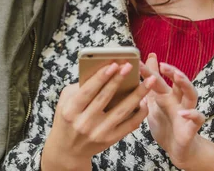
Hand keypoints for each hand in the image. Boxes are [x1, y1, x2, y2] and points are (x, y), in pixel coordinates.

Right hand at [41, 62, 156, 170]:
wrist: (68, 150)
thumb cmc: (68, 118)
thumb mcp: (65, 101)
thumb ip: (80, 86)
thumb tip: (103, 71)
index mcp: (71, 110)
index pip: (88, 90)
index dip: (101, 77)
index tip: (113, 64)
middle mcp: (84, 123)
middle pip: (105, 98)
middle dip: (118, 80)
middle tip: (129, 66)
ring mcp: (99, 132)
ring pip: (122, 111)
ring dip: (137, 94)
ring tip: (148, 80)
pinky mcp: (110, 139)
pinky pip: (129, 124)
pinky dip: (139, 112)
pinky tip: (145, 100)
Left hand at [141, 54, 205, 169]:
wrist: (177, 150)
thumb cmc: (165, 125)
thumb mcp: (153, 105)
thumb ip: (149, 88)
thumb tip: (140, 71)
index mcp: (166, 96)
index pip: (159, 80)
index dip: (149, 70)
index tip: (139, 61)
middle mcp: (178, 101)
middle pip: (177, 82)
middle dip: (171, 72)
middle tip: (162, 65)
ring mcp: (186, 112)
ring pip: (191, 94)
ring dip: (185, 84)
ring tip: (177, 76)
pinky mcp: (192, 127)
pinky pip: (197, 118)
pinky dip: (192, 114)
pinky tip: (182, 112)